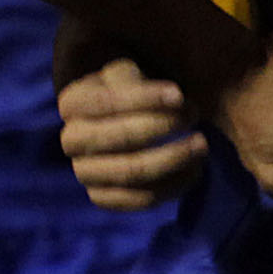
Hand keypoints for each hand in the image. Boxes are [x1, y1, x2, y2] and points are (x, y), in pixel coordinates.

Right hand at [58, 57, 205, 210]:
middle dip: (163, 127)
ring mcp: (84, 172)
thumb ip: (141, 81)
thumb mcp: (126, 73)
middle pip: (121, 138)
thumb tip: (173, 101)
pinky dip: (172, 187)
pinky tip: (193, 170)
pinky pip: (139, 200)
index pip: (105, 101)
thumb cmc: (126, 91)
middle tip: (195, 117)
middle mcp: (71, 140)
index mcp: (72, 104)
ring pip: (132, 173)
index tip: (179, 95)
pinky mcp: (101, 197)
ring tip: (201, 146)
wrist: (114, 123)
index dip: (145, 98)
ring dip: (173, 159)